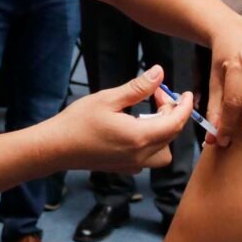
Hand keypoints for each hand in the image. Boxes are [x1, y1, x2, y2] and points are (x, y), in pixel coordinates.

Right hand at [45, 66, 191, 173]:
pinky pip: (149, 157)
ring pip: (164, 150)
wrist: (55, 148)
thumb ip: (138, 87)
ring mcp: (133, 165)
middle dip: (171, 113)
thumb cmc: (78, 121)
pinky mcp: (124, 168)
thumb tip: (159, 73)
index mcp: (140, 137)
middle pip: (172, 135)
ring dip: (164, 131)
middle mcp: (141, 155)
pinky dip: (152, 142)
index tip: (186, 92)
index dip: (185, 106)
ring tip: (148, 113)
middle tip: (156, 94)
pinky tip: (135, 127)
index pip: (176, 122)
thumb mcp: (109, 98)